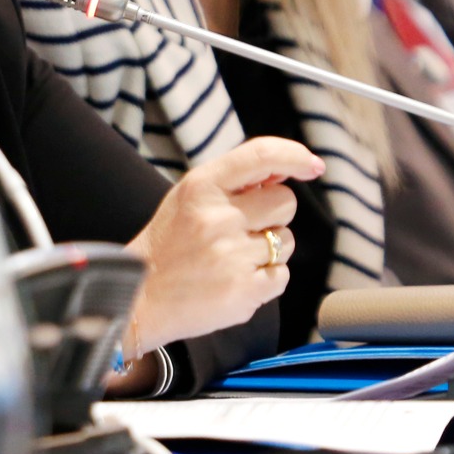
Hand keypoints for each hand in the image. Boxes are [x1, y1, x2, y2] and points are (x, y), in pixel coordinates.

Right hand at [125, 136, 322, 351]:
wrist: (140, 298)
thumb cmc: (168, 244)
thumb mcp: (189, 197)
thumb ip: (233, 181)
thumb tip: (286, 172)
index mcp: (202, 186)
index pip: (262, 156)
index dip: (295, 156)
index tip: (313, 165)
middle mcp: (218, 218)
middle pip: (286, 202)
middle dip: (273, 215)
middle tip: (244, 229)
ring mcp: (232, 257)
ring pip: (286, 241)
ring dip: (269, 250)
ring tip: (233, 259)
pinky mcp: (243, 292)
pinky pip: (281, 276)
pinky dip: (266, 280)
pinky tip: (236, 280)